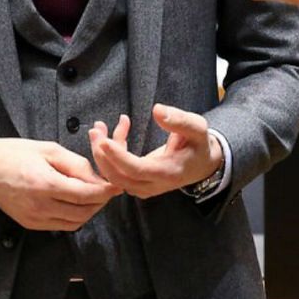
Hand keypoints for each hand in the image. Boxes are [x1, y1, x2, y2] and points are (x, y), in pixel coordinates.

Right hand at [0, 137, 120, 230]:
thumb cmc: (15, 154)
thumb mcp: (49, 150)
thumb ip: (76, 165)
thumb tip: (98, 179)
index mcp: (45, 184)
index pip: (85, 195)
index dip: (105, 192)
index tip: (117, 185)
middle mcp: (40, 206)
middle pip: (83, 212)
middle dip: (100, 202)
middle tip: (107, 189)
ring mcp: (34, 218)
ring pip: (75, 223)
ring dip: (88, 211)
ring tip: (93, 195)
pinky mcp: (31, 224)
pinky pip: (61, 226)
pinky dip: (74, 217)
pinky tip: (76, 202)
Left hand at [88, 104, 223, 198]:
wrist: (202, 164)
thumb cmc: (200, 144)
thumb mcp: (198, 128)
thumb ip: (179, 120)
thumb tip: (157, 110)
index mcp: (169, 173)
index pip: (137, 170)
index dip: (118, 157)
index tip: (103, 141)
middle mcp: (154, 185)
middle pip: (119, 177)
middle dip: (102, 154)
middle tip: (95, 130)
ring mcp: (144, 187)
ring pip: (114, 176)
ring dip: (102, 153)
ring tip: (99, 128)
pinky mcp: (138, 184)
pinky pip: (117, 173)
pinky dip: (110, 154)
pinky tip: (113, 133)